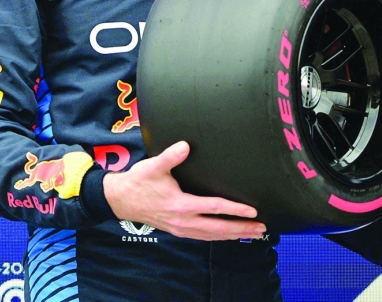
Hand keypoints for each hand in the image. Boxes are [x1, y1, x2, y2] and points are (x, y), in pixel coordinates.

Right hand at [103, 140, 265, 240]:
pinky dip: (219, 237)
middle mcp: (183, 221)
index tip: (252, 211)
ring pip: (212, 235)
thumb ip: (170, 156)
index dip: (235, 210)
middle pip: (218, 228)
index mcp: (181, 205)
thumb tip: (186, 145)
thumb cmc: (139, 181)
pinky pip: (204, 237)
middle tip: (261, 228)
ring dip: (233, 235)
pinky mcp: (179, 230)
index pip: (214, 208)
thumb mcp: (153, 166)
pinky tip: (230, 235)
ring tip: (253, 234)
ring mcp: (181, 228)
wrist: (120, 200)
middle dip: (241, 229)